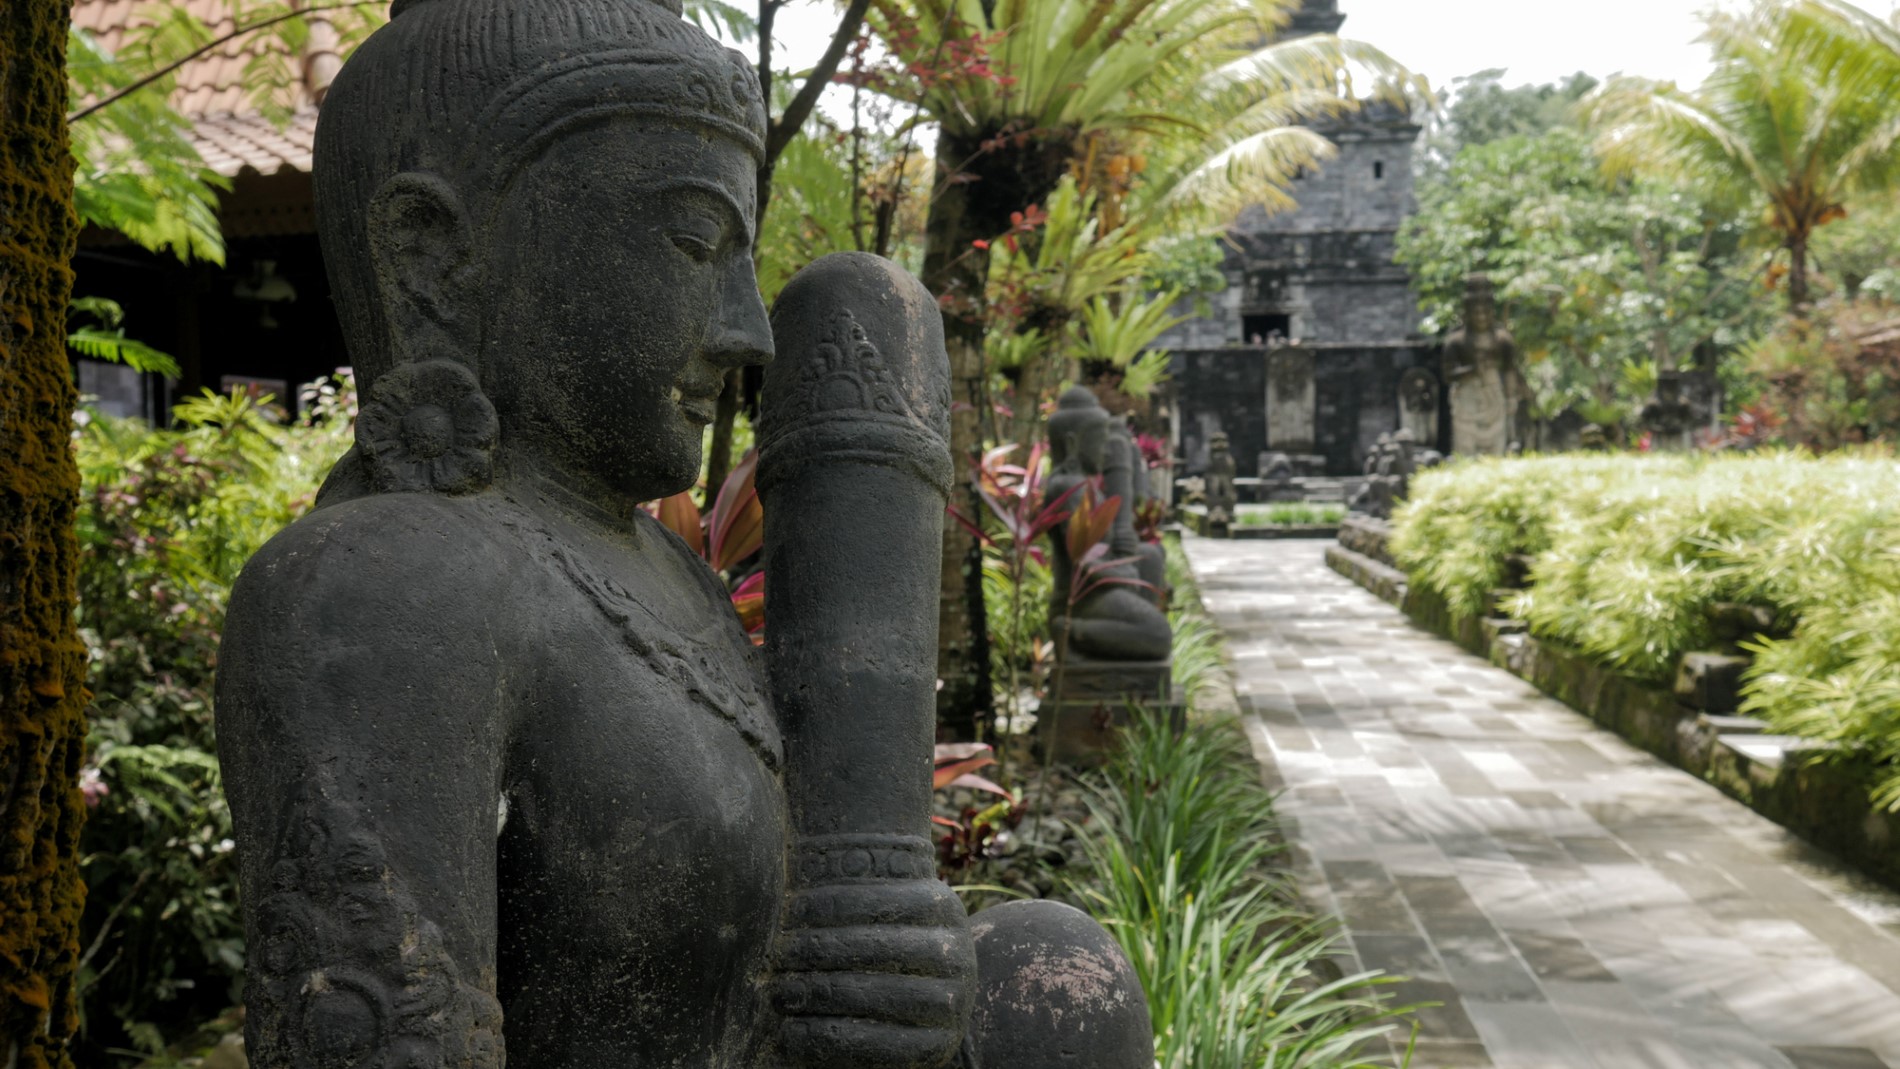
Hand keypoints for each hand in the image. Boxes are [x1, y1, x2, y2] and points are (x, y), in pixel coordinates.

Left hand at [774, 876, 976, 1068]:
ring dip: (818, 993)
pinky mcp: (937, 1047)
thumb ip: (856, 900)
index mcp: (941, 907)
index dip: (832, 903)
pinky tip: (793, 1032)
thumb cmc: (892, 952)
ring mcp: (952, 1004)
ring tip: (779, 993)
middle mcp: (955, 954)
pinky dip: (827, 1037)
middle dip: (818, 950)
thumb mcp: (888, 916)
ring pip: (873, 995)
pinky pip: (875, 1044)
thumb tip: (795, 875)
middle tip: (778, 956)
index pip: (882, 898)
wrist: (934, 1010)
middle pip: (875, 947)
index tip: (790, 909)